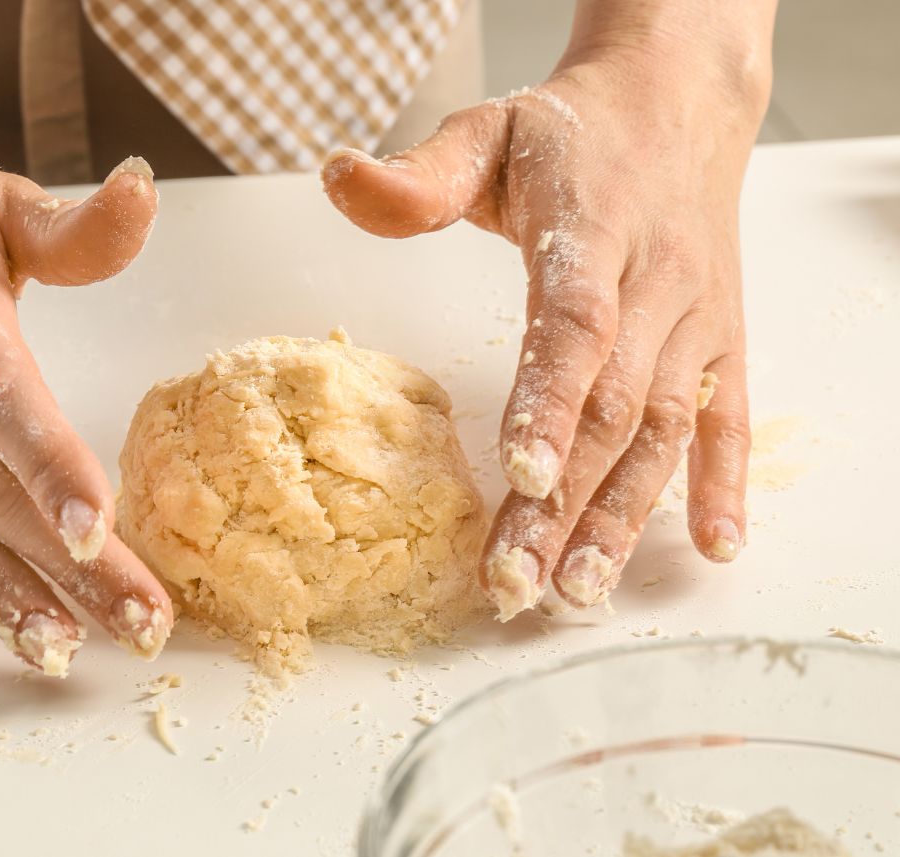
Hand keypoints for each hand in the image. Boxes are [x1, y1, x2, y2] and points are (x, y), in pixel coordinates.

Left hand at [322, 29, 770, 618]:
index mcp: (594, 229)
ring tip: (580, 590)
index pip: (577, 325)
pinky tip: (712, 546)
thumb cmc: (572, 133)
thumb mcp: (488, 129)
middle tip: (516, 581)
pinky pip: (728, 416)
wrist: (677, 103)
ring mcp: (693, 318)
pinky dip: (723, 482)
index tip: (521, 476)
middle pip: (612, 404)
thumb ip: (420, 172)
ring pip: (663, 428)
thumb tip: (338, 177)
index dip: (551, 402)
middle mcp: (655, 282)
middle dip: (565, 501)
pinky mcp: (720, 339)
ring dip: (624, 514)